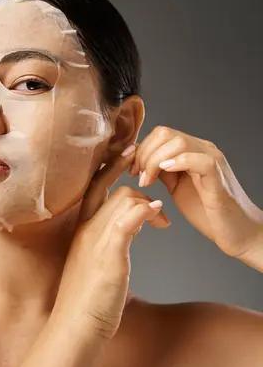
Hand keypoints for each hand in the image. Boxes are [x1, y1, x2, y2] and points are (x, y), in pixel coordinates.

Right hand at [52, 147, 169, 339]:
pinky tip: (157, 213)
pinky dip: (144, 212)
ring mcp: (96, 240)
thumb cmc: (87, 298)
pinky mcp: (109, 255)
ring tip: (162, 218)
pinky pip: (125, 222)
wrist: (75, 325)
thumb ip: (112, 237)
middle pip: (105, 187)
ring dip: (145, 200)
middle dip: (121, 166)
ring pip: (121, 201)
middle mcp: (86, 230)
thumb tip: (133, 221)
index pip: (92, 189)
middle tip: (139, 151)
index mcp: (82, 230)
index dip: (108, 168)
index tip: (124, 152)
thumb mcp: (97, 262)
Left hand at [129, 126, 262, 257]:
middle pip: (165, 133)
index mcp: (192, 150)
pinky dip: (177, 162)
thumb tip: (140, 161)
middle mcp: (203, 149)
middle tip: (137, 176)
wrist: (236, 232)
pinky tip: (164, 173)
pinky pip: (198, 159)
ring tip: (147, 181)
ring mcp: (212, 160)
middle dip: (144, 153)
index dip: (141, 149)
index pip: (161, 134)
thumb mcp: (176, 187)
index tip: (131, 170)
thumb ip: (162, 171)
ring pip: (178, 142)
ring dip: (154, 160)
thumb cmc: (207, 212)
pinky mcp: (218, 176)